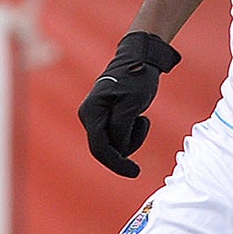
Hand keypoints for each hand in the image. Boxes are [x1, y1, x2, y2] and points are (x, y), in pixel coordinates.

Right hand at [77, 31, 180, 178]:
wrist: (139, 61)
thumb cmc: (136, 80)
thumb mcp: (132, 105)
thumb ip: (121, 127)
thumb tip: (117, 149)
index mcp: (91, 112)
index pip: (100, 148)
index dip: (117, 163)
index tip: (136, 172)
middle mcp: (89, 116)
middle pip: (106, 147)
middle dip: (128, 144)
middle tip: (142, 123)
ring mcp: (96, 118)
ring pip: (114, 143)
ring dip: (132, 136)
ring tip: (141, 117)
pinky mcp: (106, 118)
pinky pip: (118, 136)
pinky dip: (132, 132)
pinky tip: (138, 116)